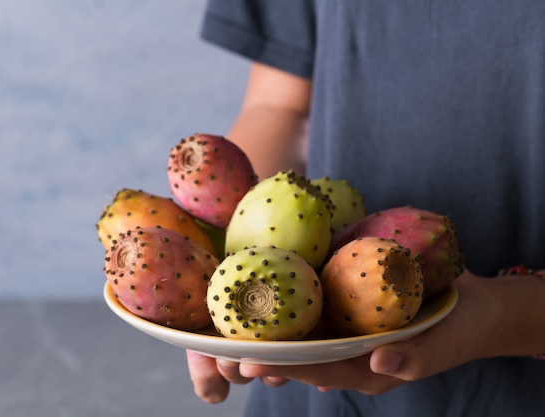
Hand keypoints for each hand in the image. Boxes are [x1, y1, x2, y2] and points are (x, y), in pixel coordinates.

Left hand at [187, 270, 522, 399]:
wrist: (471, 306)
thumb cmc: (458, 330)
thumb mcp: (441, 346)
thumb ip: (412, 357)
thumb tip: (379, 363)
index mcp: (364, 368)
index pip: (318, 369)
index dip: (286, 367)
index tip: (252, 363)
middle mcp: (347, 350)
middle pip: (300, 354)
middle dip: (264, 352)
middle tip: (225, 349)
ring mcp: (346, 327)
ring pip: (303, 332)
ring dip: (270, 329)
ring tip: (232, 325)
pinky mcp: (347, 302)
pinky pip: (316, 304)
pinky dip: (292, 300)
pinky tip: (266, 287)